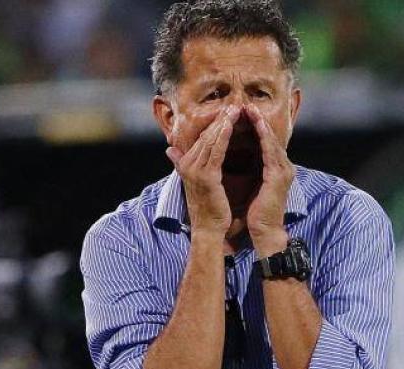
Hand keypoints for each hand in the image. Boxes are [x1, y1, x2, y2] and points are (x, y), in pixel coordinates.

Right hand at [167, 105, 240, 236]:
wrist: (208, 229)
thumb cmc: (206, 207)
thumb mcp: (193, 181)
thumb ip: (181, 163)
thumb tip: (169, 150)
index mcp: (185, 164)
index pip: (200, 138)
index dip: (213, 124)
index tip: (226, 111)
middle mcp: (188, 165)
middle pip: (205, 135)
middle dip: (220, 119)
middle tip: (233, 104)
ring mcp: (196, 170)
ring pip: (210, 140)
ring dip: (223, 123)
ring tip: (235, 109)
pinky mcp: (206, 176)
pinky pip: (216, 151)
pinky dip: (223, 136)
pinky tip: (231, 125)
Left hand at [245, 105, 293, 254]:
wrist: (264, 232)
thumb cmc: (256, 212)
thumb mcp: (249, 186)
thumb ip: (245, 169)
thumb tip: (229, 158)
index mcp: (276, 168)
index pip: (265, 142)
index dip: (254, 127)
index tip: (241, 113)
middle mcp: (283, 166)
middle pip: (269, 137)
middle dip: (257, 120)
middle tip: (245, 103)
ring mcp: (283, 170)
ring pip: (271, 140)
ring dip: (260, 123)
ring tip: (250, 109)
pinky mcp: (278, 176)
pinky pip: (270, 151)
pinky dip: (263, 137)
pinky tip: (256, 126)